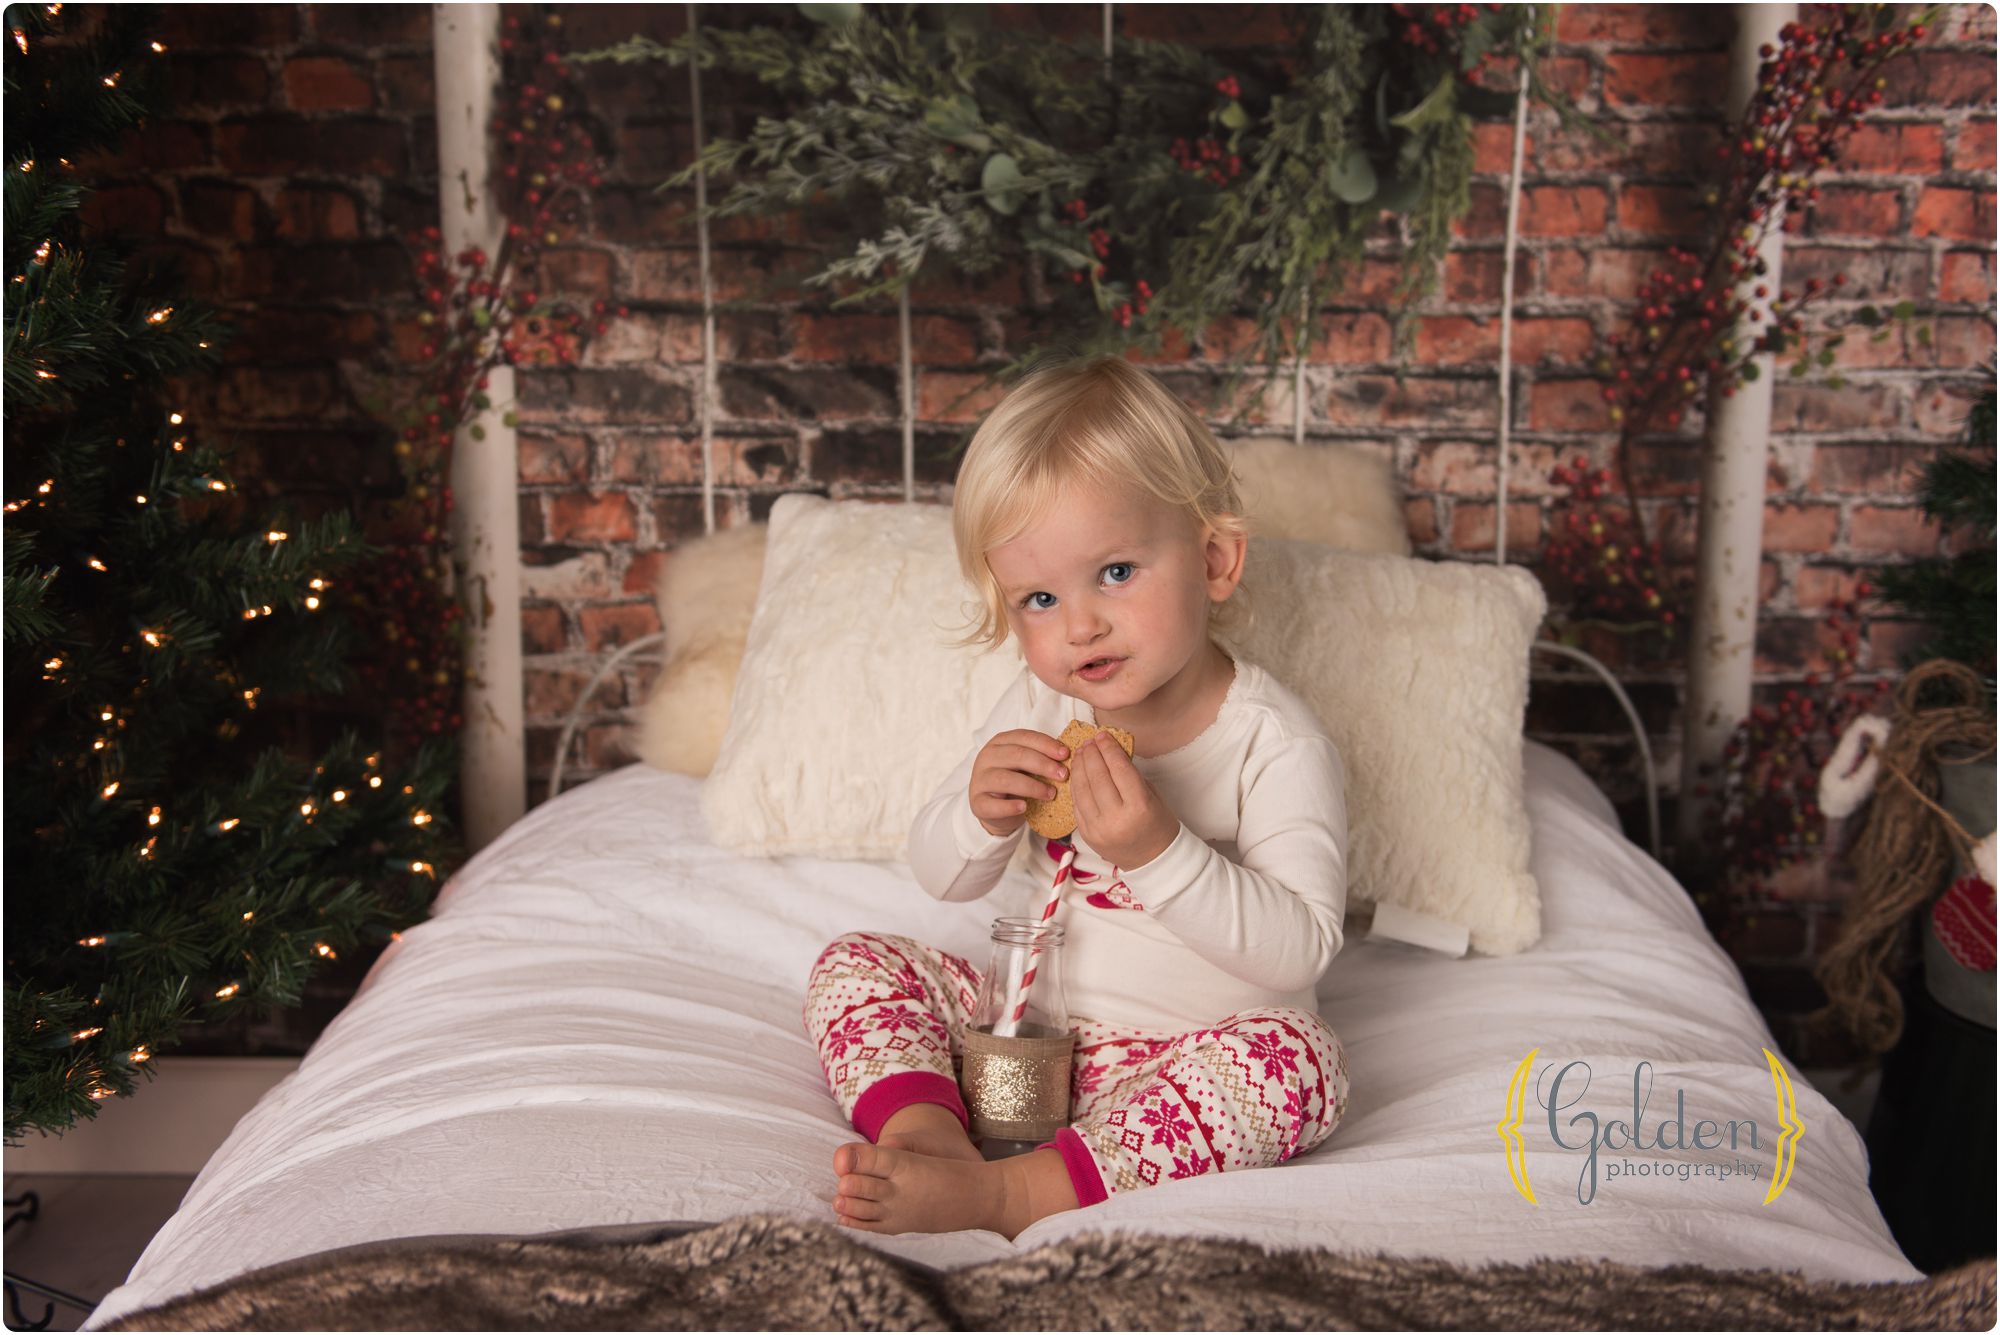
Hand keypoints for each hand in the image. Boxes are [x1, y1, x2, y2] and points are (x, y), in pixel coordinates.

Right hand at [968, 728, 1070, 837]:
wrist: (994, 809)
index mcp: (1000, 742)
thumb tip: (1068, 756)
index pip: (1024, 737)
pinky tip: (1024, 807)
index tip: (1065, 754)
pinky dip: (1009, 806)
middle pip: (1016, 755)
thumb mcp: (1026, 765)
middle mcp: (987, 757)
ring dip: (1031, 786)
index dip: (1046, 744)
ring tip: (1050, 794)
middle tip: (1063, 775)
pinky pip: (993, 804)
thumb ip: (1041, 758)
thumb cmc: (1015, 782)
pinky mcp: (977, 802)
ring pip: (1005, 779)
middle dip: (1043, 764)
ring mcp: (980, 779)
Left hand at [1071, 732, 1179, 869]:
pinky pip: (1077, 804)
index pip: (1119, 769)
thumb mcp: (1150, 795)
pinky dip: (1076, 786)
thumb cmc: (1157, 824)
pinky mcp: (1087, 835)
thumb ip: (1129, 774)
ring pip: (1082, 789)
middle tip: (1089, 741)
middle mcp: (1116, 819)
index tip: (1103, 735)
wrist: (1153, 859)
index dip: (1109, 749)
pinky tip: (1077, 773)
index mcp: (1139, 807)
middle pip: (1098, 777)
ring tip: (1081, 753)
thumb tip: (1109, 750)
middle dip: (1091, 755)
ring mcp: (1099, 829)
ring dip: (1079, 767)